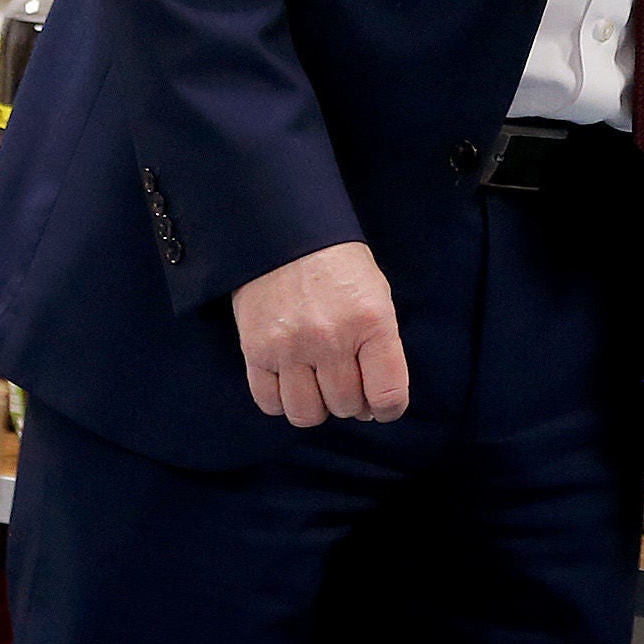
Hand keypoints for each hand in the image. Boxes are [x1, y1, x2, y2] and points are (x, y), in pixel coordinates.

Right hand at [231, 241, 409, 427]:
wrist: (283, 230)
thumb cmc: (337, 264)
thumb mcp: (376, 295)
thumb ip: (380, 348)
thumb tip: (371, 404)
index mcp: (371, 322)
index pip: (388, 396)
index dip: (388, 409)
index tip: (381, 406)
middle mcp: (331, 338)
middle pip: (347, 406)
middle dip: (351, 401)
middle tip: (346, 380)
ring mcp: (290, 346)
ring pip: (307, 413)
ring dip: (317, 406)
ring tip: (317, 383)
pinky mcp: (255, 350)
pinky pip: (269, 402)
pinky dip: (281, 401)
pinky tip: (290, 381)